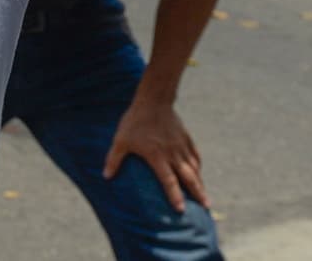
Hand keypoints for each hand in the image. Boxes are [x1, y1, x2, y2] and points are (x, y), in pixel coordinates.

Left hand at [103, 98, 207, 212]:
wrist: (153, 100)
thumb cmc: (134, 121)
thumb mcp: (120, 140)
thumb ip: (114, 159)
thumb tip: (106, 176)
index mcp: (157, 156)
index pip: (169, 181)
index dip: (175, 196)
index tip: (181, 210)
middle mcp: (173, 153)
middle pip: (189, 177)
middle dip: (197, 193)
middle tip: (205, 208)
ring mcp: (181, 146)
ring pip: (194, 168)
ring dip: (200, 182)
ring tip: (204, 196)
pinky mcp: (185, 138)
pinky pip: (195, 155)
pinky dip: (198, 166)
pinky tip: (198, 172)